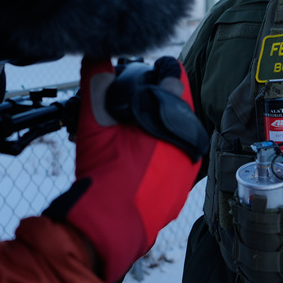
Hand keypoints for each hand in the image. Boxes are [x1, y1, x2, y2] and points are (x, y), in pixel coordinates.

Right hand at [44, 56, 202, 282]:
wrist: (107, 228)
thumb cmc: (104, 175)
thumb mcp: (94, 123)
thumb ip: (96, 84)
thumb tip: (95, 53)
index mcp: (173, 122)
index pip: (175, 78)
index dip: (160, 68)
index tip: (149, 67)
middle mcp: (188, 144)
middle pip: (176, 107)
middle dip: (156, 100)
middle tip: (132, 102)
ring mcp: (187, 169)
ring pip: (176, 134)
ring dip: (157, 128)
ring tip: (130, 131)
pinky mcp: (179, 189)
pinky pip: (173, 160)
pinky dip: (158, 154)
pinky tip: (136, 158)